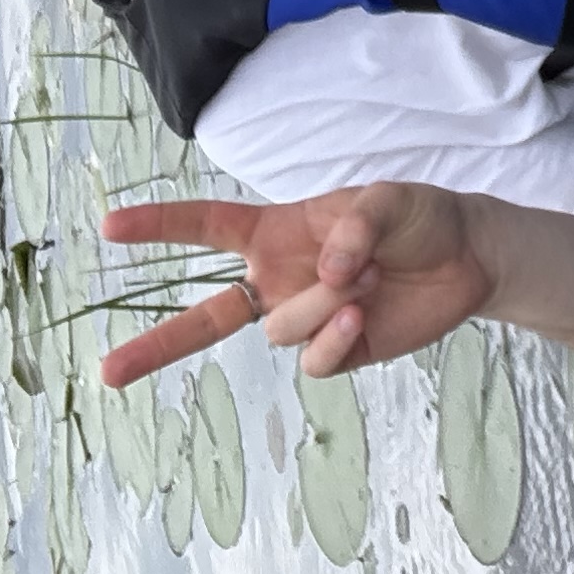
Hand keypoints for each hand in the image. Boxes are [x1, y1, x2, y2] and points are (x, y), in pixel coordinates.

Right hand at [98, 181, 494, 385]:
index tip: (108, 225)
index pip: (206, 227)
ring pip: (279, 329)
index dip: (159, 225)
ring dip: (322, 302)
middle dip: (156, 345)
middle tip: (106, 374)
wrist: (467, 259)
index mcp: (276, 232)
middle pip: (204, 317)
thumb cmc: (417, 217)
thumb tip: (322, 274)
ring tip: (366, 275)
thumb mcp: (386, 199)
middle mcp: (280, 280)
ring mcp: (306, 320)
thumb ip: (350, 228)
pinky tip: (362, 314)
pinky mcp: (338, 353)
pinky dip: (334, 337)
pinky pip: (313, 360)